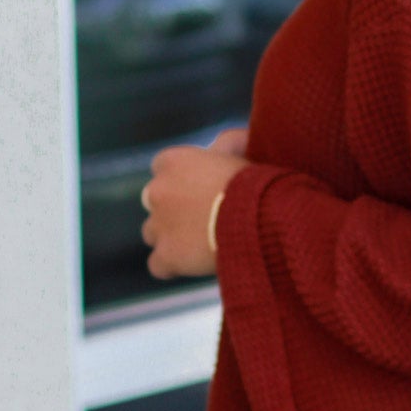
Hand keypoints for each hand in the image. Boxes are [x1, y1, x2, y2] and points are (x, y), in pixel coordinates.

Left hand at [141, 139, 250, 278]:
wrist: (258, 219)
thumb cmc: (256, 183)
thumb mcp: (241, 152)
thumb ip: (226, 145)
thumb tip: (224, 144)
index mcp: (173, 161)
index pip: (163, 167)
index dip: (182, 180)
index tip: (202, 189)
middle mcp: (157, 190)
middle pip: (154, 200)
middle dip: (172, 208)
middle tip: (203, 218)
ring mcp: (158, 225)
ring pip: (152, 232)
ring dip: (170, 237)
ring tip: (200, 244)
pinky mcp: (166, 256)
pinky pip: (158, 265)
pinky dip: (172, 266)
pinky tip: (192, 265)